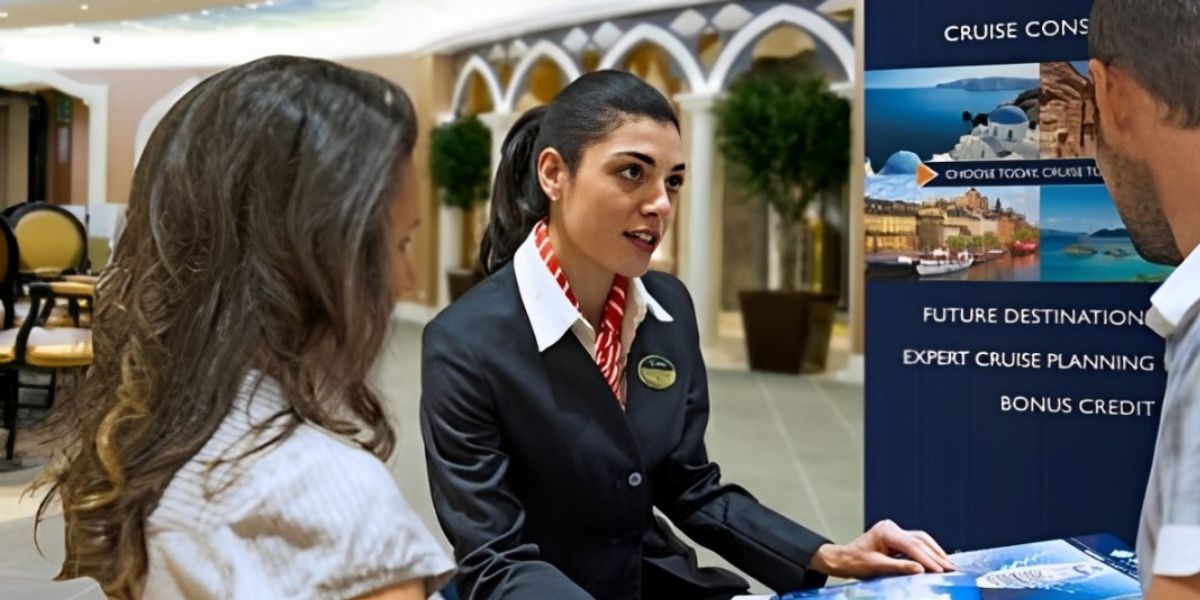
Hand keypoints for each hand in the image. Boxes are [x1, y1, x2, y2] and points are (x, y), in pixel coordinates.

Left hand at [810, 520, 956, 578]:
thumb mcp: (876, 567)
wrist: (843, 559)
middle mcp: (892, 528)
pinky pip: (917, 544)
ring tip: (950, 566)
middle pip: (920, 541)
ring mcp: (895, 532)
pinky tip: (939, 561)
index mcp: (886, 531)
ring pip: (922, 540)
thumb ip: (899, 567)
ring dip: (936, 553)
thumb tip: (920, 569)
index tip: (941, 570)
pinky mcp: (897, 539)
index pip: (912, 546)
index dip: (928, 559)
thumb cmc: (855, 562)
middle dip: (937, 556)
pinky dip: (929, 553)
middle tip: (953, 569)